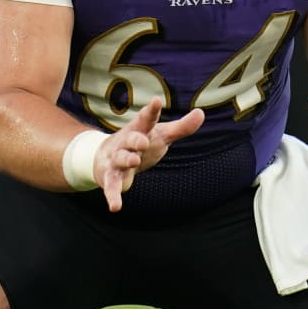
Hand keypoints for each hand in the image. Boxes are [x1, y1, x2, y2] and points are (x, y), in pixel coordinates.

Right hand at [95, 97, 203, 211]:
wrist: (106, 157)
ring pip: (120, 158)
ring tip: (133, 160)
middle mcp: (126, 142)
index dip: (151, 110)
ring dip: (126, 159)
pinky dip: (113, 196)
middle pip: (131, 138)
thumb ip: (181, 127)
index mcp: (140, 129)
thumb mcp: (161, 135)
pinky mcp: (111, 176)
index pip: (146, 118)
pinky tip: (115, 207)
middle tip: (143, 142)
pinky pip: (111, 186)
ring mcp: (117, 159)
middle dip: (136, 140)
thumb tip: (201, 112)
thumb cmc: (140, 143)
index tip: (156, 101)